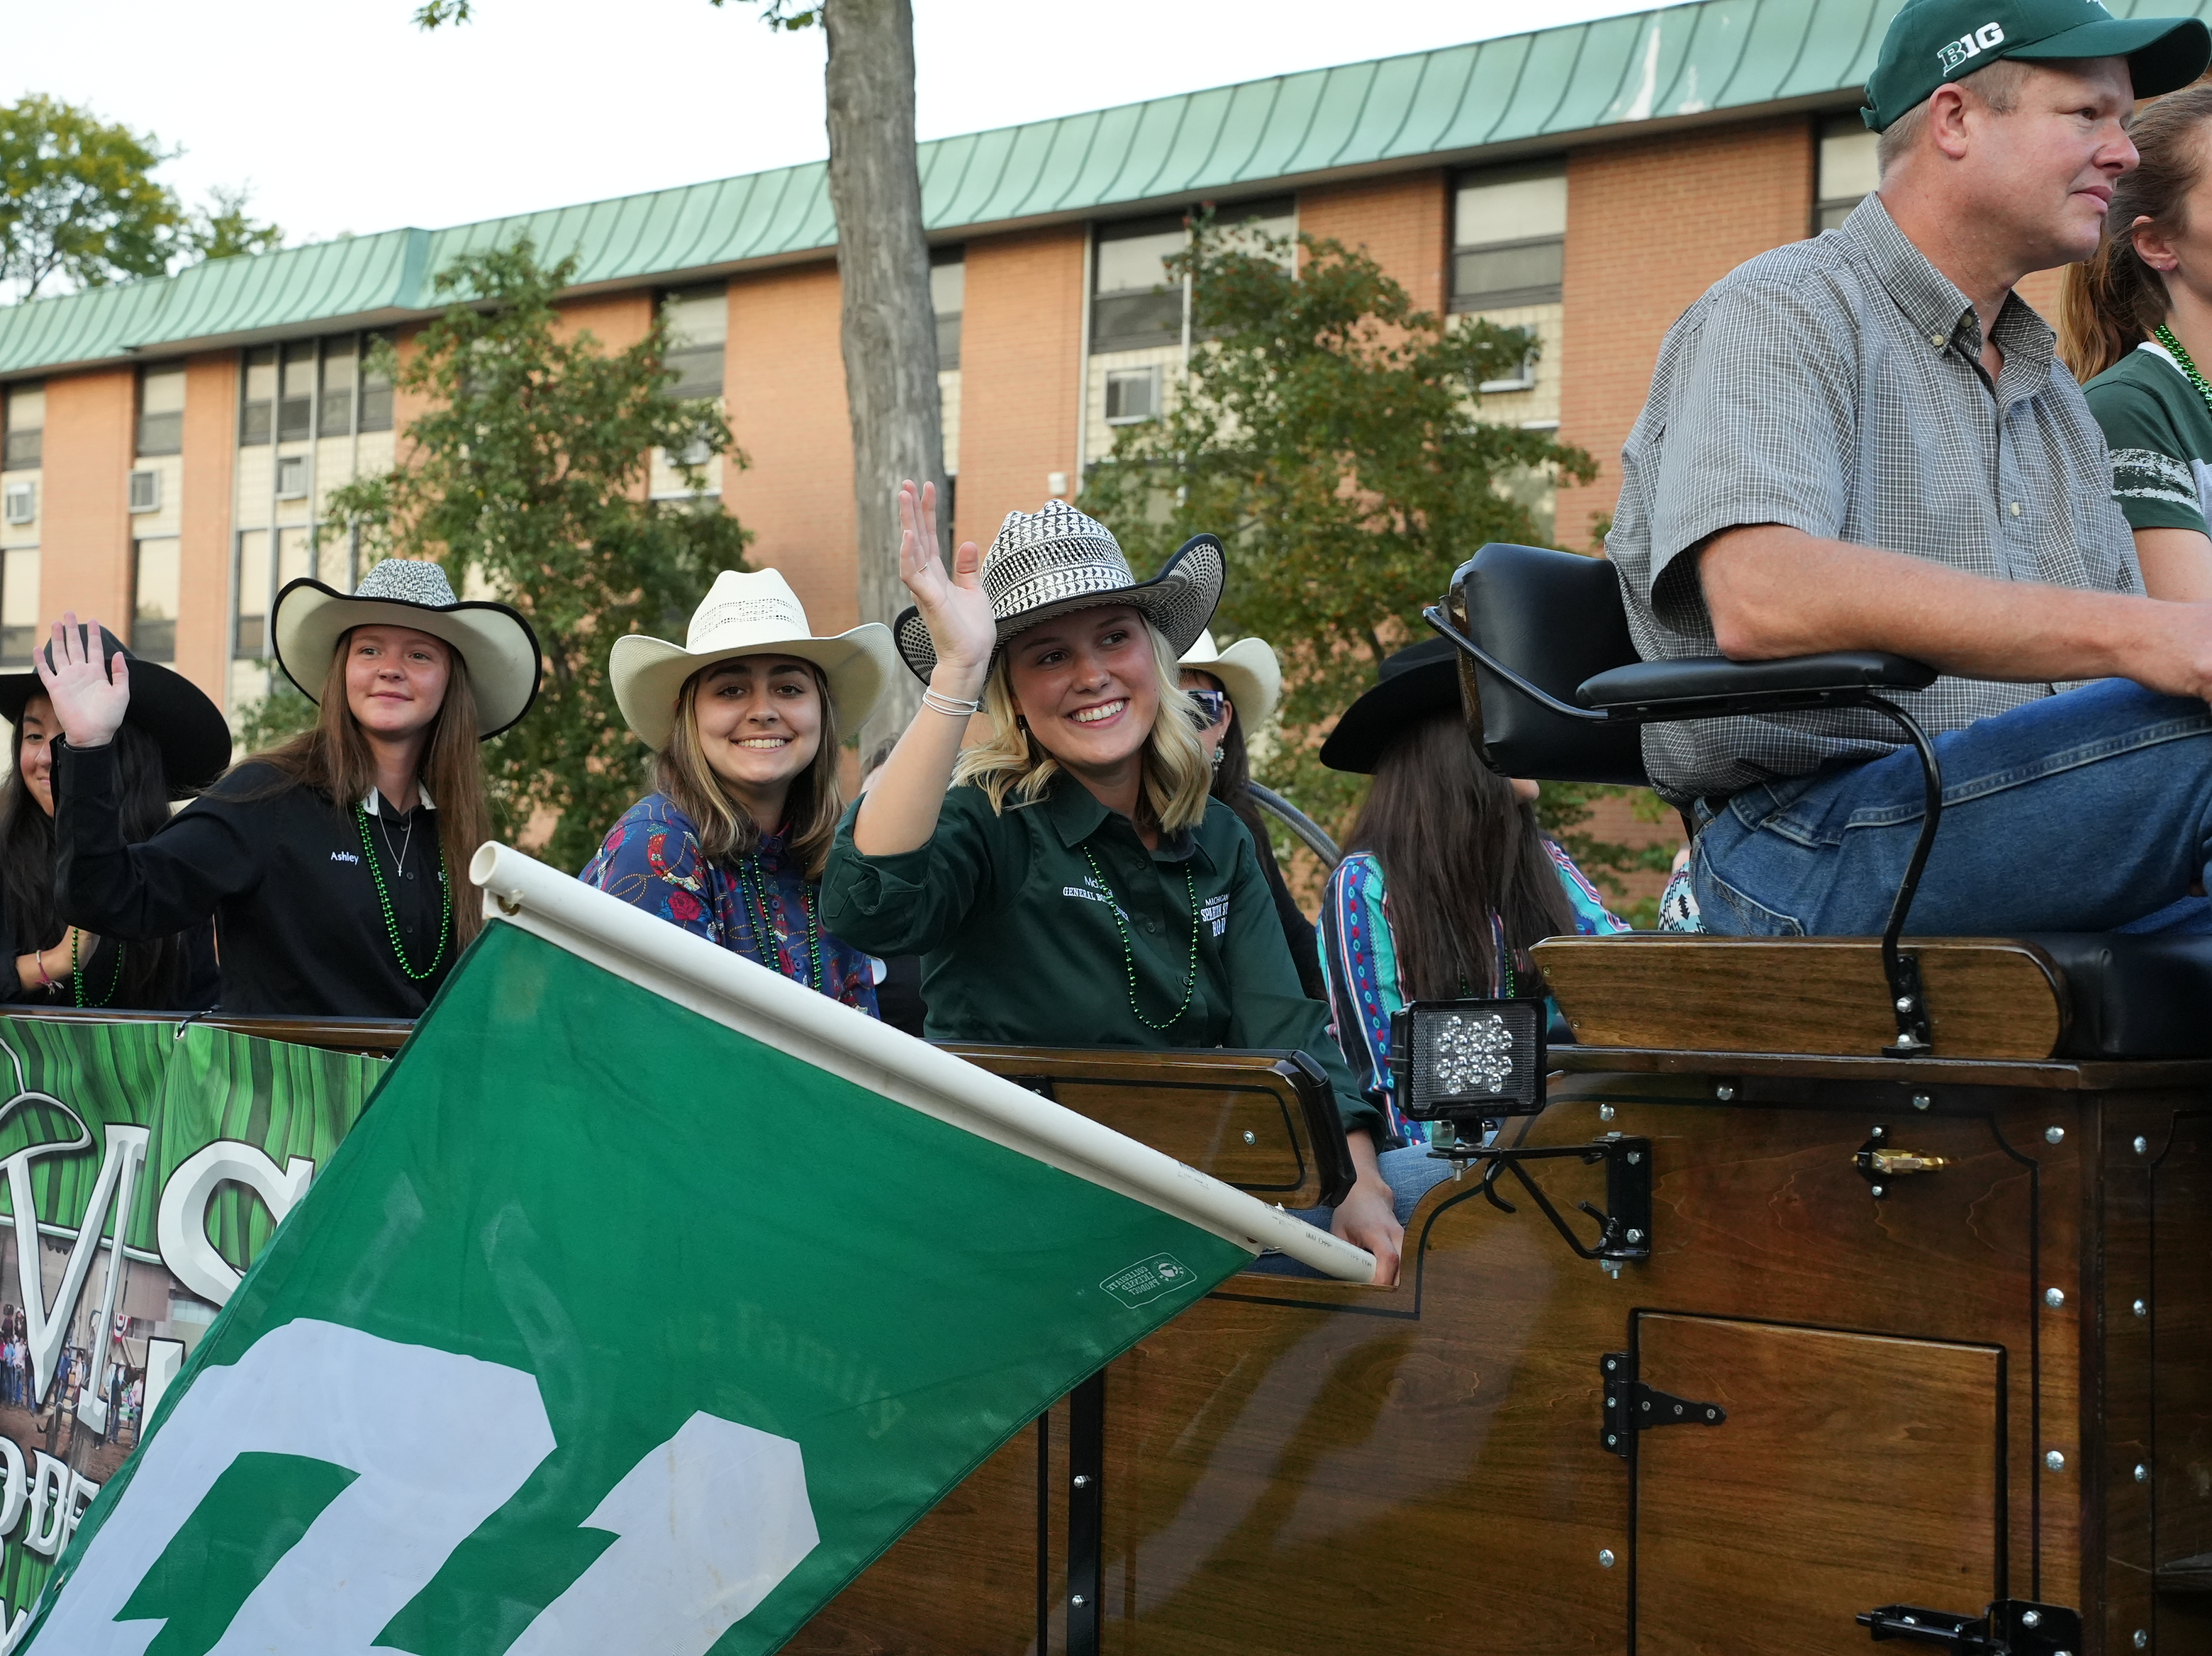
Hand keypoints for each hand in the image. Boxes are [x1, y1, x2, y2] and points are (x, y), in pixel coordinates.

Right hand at [34, 614, 126, 748]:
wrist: (94, 733)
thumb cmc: (110, 716)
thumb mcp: (122, 693)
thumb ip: (120, 673)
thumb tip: (118, 654)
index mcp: (98, 673)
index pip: (94, 649)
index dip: (93, 635)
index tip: (94, 621)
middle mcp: (81, 673)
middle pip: (75, 646)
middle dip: (72, 630)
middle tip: (69, 613)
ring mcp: (68, 679)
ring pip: (60, 654)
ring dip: (58, 638)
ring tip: (56, 623)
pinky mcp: (56, 688)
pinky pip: (46, 671)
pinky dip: (41, 660)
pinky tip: (38, 648)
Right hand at [896, 481, 994, 694]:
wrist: (972, 659)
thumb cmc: (971, 631)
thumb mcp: (974, 592)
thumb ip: (967, 569)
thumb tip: (967, 542)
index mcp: (937, 576)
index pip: (930, 537)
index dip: (927, 512)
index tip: (927, 488)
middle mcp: (927, 579)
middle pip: (917, 537)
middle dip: (912, 510)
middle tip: (907, 483)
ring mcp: (925, 589)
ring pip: (911, 549)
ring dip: (907, 522)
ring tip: (905, 496)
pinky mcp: (928, 600)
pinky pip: (913, 574)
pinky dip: (909, 554)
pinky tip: (909, 534)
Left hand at [1330, 1174, 1402, 1286]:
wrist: (1365, 1189)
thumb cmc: (1350, 1211)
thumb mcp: (1339, 1233)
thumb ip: (1343, 1258)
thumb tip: (1343, 1283)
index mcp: (1377, 1231)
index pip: (1389, 1259)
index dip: (1383, 1280)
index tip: (1371, 1294)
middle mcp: (1396, 1234)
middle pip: (1404, 1269)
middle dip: (1392, 1287)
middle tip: (1375, 1298)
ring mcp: (1405, 1237)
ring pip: (1408, 1268)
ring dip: (1396, 1281)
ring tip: (1379, 1290)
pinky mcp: (1407, 1241)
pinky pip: (1407, 1263)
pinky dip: (1398, 1274)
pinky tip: (1386, 1279)